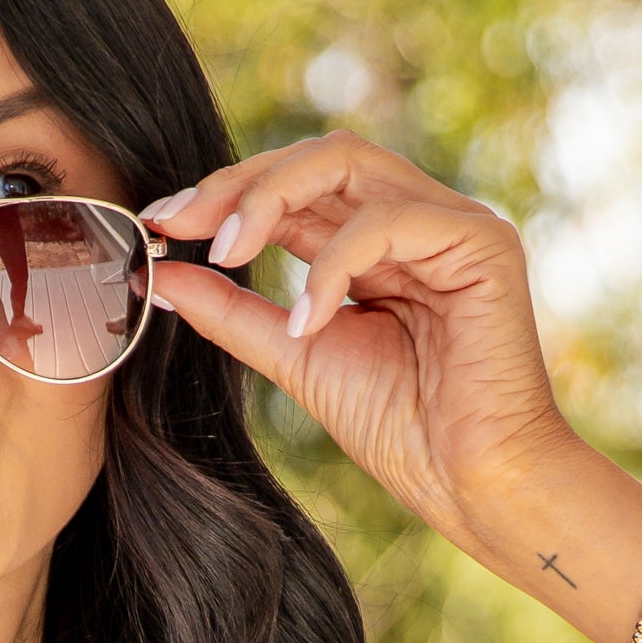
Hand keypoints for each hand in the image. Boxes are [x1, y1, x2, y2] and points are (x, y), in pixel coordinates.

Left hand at [143, 130, 571, 562]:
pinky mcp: (482, 243)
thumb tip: (162, 275)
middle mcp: (416, 220)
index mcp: (375, 244)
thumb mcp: (296, 357)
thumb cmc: (402, 430)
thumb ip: (235, 312)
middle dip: (238, 183)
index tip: (159, 225)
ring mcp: (452, 224)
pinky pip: (389, 221)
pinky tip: (307, 319)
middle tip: (178, 223)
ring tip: (227, 253)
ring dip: (272, 199)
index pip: (295, 188)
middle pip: (318, 157)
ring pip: (350, 162)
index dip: (224, 195)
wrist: (471, 485)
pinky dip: (334, 264)